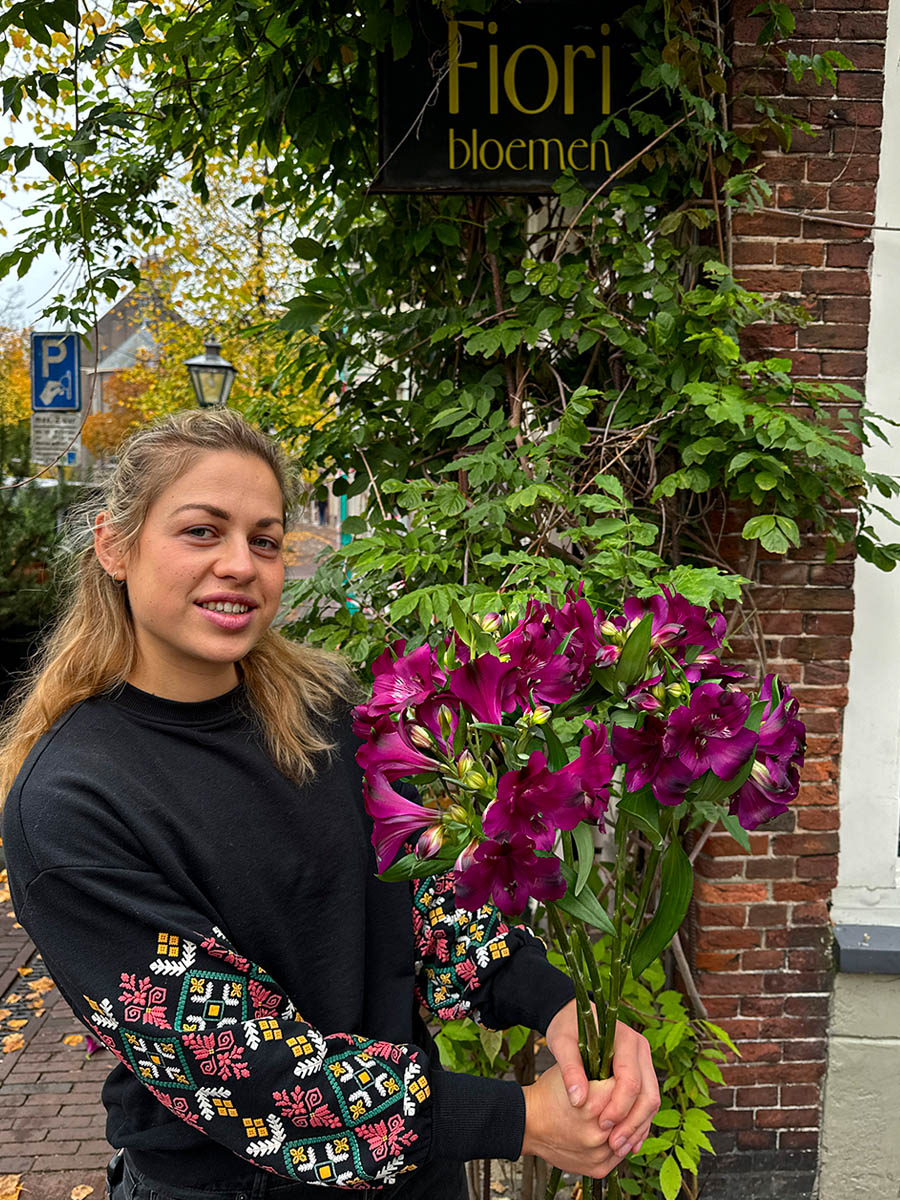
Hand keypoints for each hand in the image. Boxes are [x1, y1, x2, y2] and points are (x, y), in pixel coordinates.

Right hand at [521, 1064, 628, 1178]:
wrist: (529, 1124)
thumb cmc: (549, 1094)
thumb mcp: (571, 1070)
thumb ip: (599, 1069)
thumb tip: (624, 1067)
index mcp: (594, 1102)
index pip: (628, 1087)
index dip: (624, 1078)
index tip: (620, 1075)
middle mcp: (599, 1130)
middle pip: (632, 1112)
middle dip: (628, 1101)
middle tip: (620, 1093)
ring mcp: (599, 1152)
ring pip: (630, 1134)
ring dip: (626, 1122)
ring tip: (615, 1110)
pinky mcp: (598, 1167)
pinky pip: (621, 1153)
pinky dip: (619, 1141)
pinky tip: (610, 1129)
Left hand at [545, 1000, 659, 1157]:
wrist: (574, 1016)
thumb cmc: (568, 1027)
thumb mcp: (563, 1043)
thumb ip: (570, 1070)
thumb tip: (578, 1101)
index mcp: (626, 1040)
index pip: (631, 1080)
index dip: (618, 1106)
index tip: (601, 1125)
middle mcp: (641, 1051)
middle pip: (648, 1094)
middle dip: (632, 1123)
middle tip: (614, 1144)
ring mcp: (643, 1062)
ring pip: (651, 1101)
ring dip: (637, 1127)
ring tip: (619, 1148)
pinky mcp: (640, 1074)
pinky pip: (645, 1103)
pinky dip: (638, 1123)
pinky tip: (627, 1142)